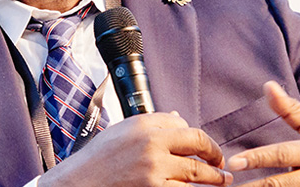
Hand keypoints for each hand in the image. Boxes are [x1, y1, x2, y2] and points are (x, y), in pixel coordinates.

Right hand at [39, 112, 233, 186]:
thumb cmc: (95, 161)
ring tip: (223, 181)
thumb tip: (178, 118)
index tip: (205, 148)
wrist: (75, 186)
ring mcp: (155, 169)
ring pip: (198, 172)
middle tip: (222, 164)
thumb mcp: (120, 133)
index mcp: (143, 124)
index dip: (198, 138)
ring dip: (215, 178)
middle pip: (198, 143)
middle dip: (215, 155)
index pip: (184, 125)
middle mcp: (152, 143)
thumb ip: (150, 125)